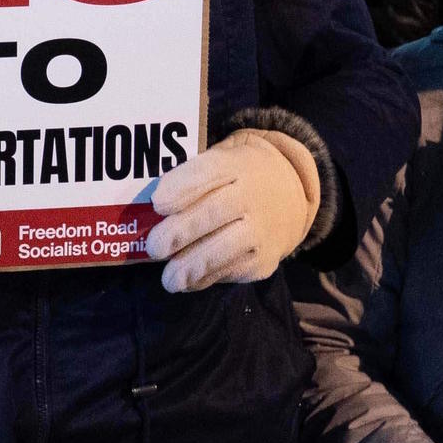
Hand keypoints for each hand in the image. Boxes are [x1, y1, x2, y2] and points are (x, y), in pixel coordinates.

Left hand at [145, 130, 318, 292]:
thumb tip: (152, 206)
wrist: (291, 195)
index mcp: (235, 165)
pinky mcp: (263, 260)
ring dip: (193, 266)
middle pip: (214, 213)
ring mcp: (260, 230)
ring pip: (225, 248)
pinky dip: (205, 278)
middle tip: (154, 247)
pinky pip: (231, 271)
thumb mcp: (221, 161)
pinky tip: (186, 282)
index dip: (181, 188)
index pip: (208, 172)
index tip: (157, 203)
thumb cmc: (237, 178)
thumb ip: (191, 178)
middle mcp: (251, 196)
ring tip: (168, 279)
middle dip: (180, 232)